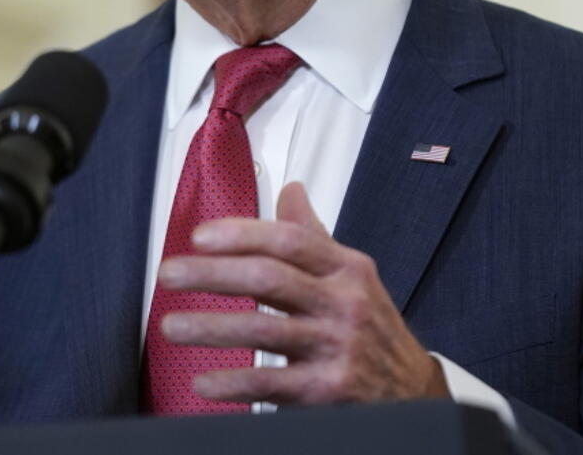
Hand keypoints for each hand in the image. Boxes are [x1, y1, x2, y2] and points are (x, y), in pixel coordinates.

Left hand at [157, 181, 448, 405]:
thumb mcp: (352, 277)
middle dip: (212, 275)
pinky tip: (203, 381)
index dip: (241, 234)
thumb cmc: (372, 329)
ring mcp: (338, 347)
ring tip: (171, 325)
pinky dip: (233, 383)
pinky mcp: (330, 391)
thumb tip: (290, 190)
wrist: (414, 393)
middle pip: (269, 279)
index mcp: (347, 269)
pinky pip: (272, 384)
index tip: (199, 237)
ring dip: (210, 328)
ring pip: (264, 331)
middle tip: (169, 274)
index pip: (289, 240)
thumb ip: (314, 237)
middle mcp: (345, 303)